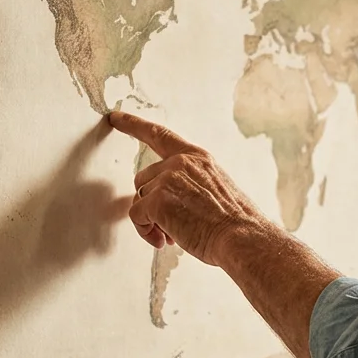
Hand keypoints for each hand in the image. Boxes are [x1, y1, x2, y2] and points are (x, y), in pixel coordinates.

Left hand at [107, 110, 259, 265]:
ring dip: (151, 221)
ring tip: (174, 236)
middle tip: (172, 227)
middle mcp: (181, 162)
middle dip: (152, 203)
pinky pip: (136, 216)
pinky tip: (164, 240)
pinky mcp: (157, 200)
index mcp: (198, 158)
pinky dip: (145, 231)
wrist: (242, 238)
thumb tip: (167, 200)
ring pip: (139, 199)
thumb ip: (190, 183)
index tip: (115, 117)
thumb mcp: (217, 189)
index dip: (134, 125)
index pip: (160, 135)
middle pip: (143, 179)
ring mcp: (168, 179)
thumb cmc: (234, 223)